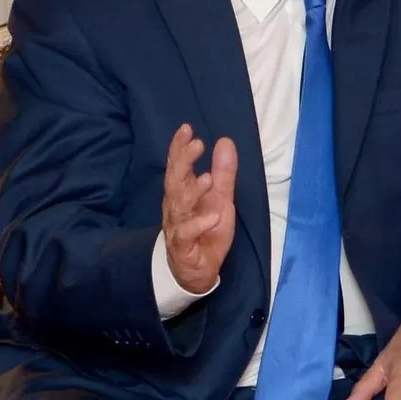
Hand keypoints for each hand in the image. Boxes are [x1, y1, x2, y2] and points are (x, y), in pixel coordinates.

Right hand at [163, 123, 237, 291]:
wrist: (196, 270)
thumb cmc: (205, 230)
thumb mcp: (221, 198)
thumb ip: (223, 172)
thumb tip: (225, 141)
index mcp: (183, 193)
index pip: (178, 166)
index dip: (179, 148)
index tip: (186, 129)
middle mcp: (176, 206)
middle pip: (175, 181)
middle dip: (183, 162)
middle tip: (197, 144)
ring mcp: (178, 226)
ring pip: (179, 206)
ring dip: (193, 192)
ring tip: (208, 179)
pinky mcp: (183, 247)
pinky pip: (186, 235)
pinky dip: (199, 225)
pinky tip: (213, 217)